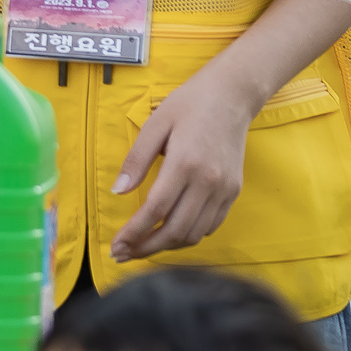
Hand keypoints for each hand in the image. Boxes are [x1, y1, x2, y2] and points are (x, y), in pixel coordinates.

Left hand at [108, 68, 261, 263]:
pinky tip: (171, 232)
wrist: (232, 95)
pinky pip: (211, 226)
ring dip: (167, 246)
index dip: (134, 233)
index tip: (116, 246)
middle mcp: (208, 181)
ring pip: (194, 234)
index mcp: (184, 162)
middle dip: (146, 248)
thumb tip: (118, 192)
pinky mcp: (234, 192)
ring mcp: (224, 189)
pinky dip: (189, 235)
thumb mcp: (155, 124)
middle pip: (175, 230)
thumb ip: (136, 160)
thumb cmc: (189, 104)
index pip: (155, 210)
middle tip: (124, 254)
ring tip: (144, 247)